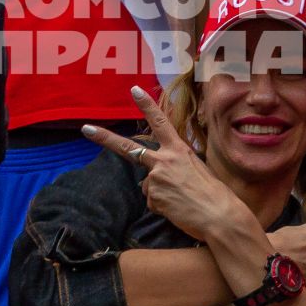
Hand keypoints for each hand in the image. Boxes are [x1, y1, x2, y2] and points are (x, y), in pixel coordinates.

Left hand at [83, 88, 254, 246]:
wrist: (220, 215)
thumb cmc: (215, 193)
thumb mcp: (197, 169)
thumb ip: (175, 165)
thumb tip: (157, 175)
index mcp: (178, 149)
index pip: (160, 122)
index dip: (147, 105)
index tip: (134, 90)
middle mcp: (164, 160)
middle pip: (129, 148)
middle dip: (105, 138)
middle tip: (86, 129)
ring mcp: (156, 178)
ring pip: (147, 184)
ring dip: (161, 194)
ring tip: (182, 201)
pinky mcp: (153, 197)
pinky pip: (153, 202)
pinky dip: (163, 207)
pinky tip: (178, 209)